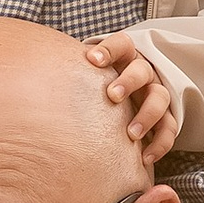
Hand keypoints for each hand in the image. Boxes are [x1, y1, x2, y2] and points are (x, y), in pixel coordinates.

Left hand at [84, 31, 179, 166]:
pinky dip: (159, 144)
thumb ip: (72, 73)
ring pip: (160, 98)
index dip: (109, 49)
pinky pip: (168, 129)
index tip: (91, 59)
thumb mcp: (87, 75)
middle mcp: (143, 73)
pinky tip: (144, 158)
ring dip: (147, 115)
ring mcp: (155, 94)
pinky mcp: (164, 117)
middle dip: (128, 82)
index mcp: (124, 57)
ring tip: (131, 134)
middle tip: (112, 95)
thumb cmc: (96, 87)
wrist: (120, 100)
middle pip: (142, 70)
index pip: (121, 44)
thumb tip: (35, 74)